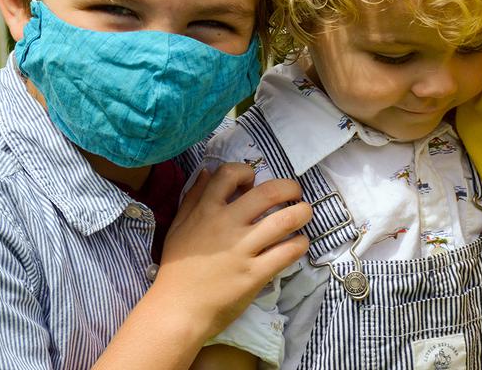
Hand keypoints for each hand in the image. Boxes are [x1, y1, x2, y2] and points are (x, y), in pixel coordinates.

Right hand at [154, 163, 311, 338]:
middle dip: (289, 187)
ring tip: (305, 213)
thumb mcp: (178, 226)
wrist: (178, 309)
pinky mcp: (255, 273)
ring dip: (302, 212)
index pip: (230, 173)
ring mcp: (242, 249)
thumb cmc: (177, 269)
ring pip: (284, 220)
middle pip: (268, 192)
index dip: (247, 172)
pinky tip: (299, 243)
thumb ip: (193, 197)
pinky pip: (286, 252)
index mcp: (207, 210)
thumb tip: (208, 171)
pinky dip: (299, 244)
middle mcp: (227, 224)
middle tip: (295, 193)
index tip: (253, 183)